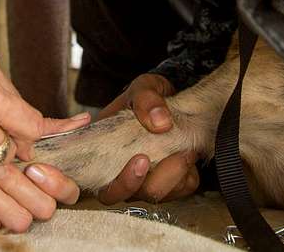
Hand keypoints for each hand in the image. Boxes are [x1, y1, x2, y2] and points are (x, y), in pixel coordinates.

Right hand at [96, 74, 199, 204]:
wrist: (172, 99)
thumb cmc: (148, 96)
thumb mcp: (143, 87)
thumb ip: (146, 100)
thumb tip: (160, 123)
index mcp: (102, 148)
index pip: (94, 178)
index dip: (110, 180)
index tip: (139, 159)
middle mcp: (118, 170)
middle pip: (118, 196)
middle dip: (138, 182)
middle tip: (155, 157)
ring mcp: (143, 180)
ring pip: (152, 195)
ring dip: (171, 177)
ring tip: (186, 150)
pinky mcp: (170, 182)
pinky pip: (179, 190)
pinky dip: (187, 176)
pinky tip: (189, 154)